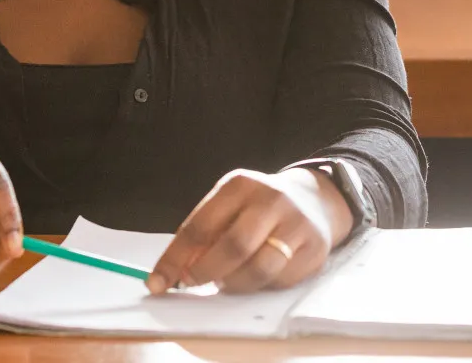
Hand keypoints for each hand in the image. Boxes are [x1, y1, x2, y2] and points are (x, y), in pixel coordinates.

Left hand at [148, 167, 353, 294]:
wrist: (313, 200)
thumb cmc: (257, 208)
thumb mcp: (229, 205)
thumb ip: (204, 233)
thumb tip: (176, 271)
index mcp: (241, 185)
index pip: (200, 225)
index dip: (175, 258)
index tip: (157, 282)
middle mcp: (271, 200)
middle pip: (232, 247)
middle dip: (205, 272)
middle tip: (191, 283)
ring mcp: (297, 224)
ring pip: (257, 270)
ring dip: (233, 284)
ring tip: (225, 281)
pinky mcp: (314, 250)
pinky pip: (279, 281)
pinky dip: (259, 286)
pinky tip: (255, 276)